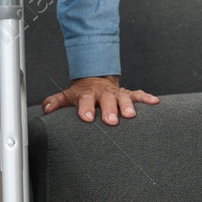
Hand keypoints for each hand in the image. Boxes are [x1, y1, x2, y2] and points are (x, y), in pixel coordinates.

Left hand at [42, 76, 157, 125]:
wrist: (96, 80)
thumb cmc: (81, 95)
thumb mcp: (67, 96)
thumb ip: (55, 102)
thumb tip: (46, 109)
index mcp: (87, 95)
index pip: (85, 101)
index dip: (85, 109)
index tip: (86, 118)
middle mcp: (103, 94)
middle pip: (106, 101)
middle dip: (109, 110)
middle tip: (111, 121)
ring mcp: (117, 93)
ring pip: (124, 98)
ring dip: (128, 105)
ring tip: (131, 115)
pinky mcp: (129, 94)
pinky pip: (139, 95)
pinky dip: (147, 98)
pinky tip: (155, 102)